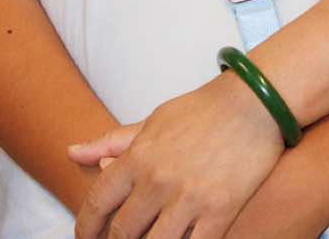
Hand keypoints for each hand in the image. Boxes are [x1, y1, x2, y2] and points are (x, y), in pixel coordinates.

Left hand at [71, 70, 284, 238]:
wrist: (255, 103)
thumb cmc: (202, 110)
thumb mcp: (153, 121)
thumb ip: (113, 142)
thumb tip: (73, 153)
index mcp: (138, 158)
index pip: (97, 203)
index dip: (85, 227)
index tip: (85, 237)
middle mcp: (158, 181)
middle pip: (122, 232)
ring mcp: (189, 200)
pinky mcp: (220, 212)